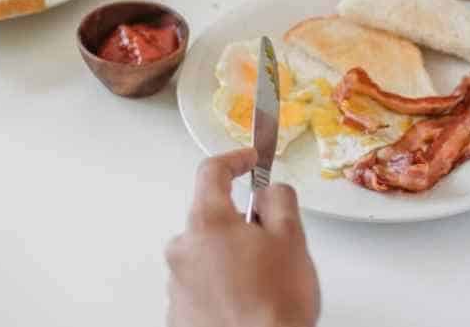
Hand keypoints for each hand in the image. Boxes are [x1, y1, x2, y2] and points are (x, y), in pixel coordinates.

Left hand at [166, 148, 320, 326]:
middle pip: (211, 217)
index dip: (235, 159)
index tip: (249, 160)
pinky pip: (202, 285)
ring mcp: (177, 284)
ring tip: (264, 282)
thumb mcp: (292, 237)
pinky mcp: (179, 314)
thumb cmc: (275, 304)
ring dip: (231, 256)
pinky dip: (222, 285)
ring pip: (207, 253)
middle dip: (240, 221)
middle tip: (272, 241)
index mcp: (207, 223)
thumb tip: (269, 193)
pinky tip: (247, 301)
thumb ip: (279, 200)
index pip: (212, 171)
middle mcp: (183, 250)